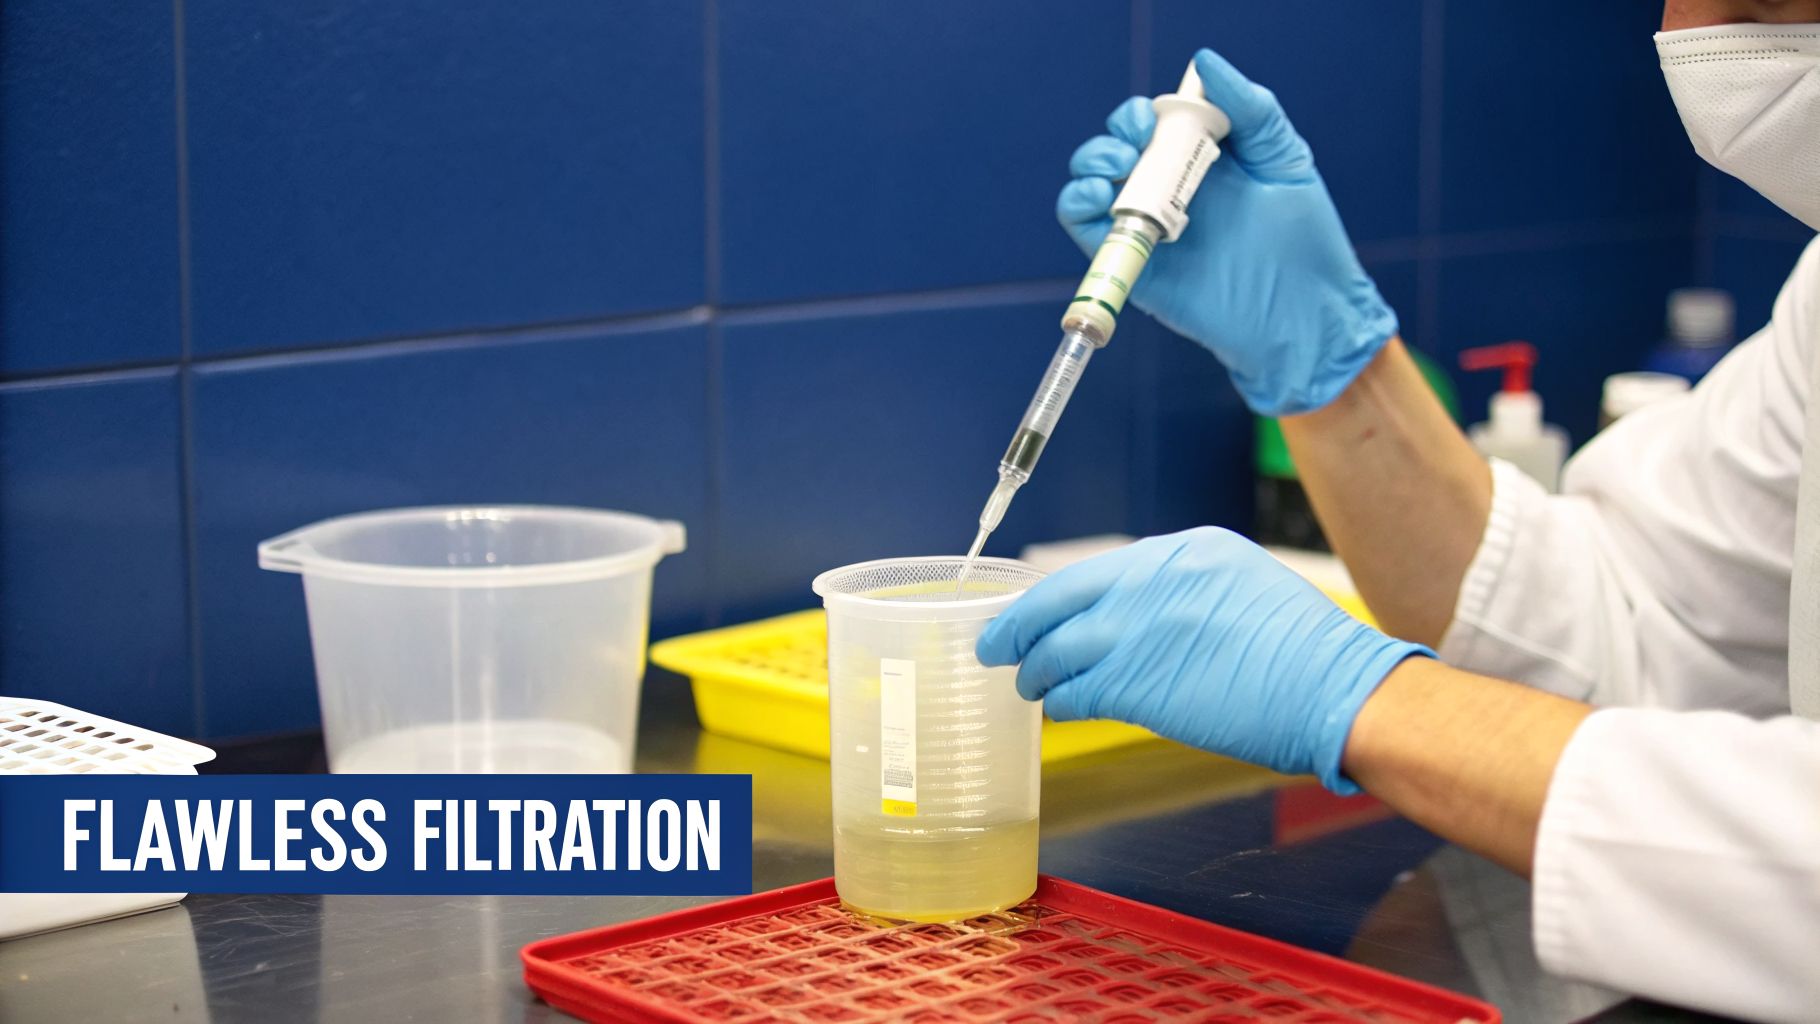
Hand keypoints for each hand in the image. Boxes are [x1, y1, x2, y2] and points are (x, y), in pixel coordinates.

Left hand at [976, 528, 1429, 792]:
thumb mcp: (1243, 586)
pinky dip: (1062, 702)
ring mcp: (1140, 630)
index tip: (1037, 611)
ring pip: (1058, 649)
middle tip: (995, 644)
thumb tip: (1136, 615)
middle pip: (1058, 600)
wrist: (1337, 690)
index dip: (1055, 598)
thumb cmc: (1305, 652)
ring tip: (1029, 685)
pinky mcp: (1138, 682)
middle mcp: (1152, 580)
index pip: (1094, 571)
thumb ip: (1183, 592)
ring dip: (1037, 671)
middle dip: (1018, 626)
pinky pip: (1077, 692)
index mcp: (1182, 551)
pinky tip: (1061, 709)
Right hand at [1062, 48, 1396, 415]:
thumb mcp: (1283, 157)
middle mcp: (1167, 192)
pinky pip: (1086, 230)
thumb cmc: (1305, 240)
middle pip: (1115, 149)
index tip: (1154, 118)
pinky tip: (1099, 195)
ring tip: (1118, 167)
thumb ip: (1251, 107)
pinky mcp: (1134, 266)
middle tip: (1136, 143)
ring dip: (1091, 163)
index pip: (1152, 124)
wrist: (1306, 313)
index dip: (1141, 113)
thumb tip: (1204, 62)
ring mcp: (1148, 227)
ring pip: (1091, 184)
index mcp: (1200, 162)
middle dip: (1114, 134)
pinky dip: (1077, 204)